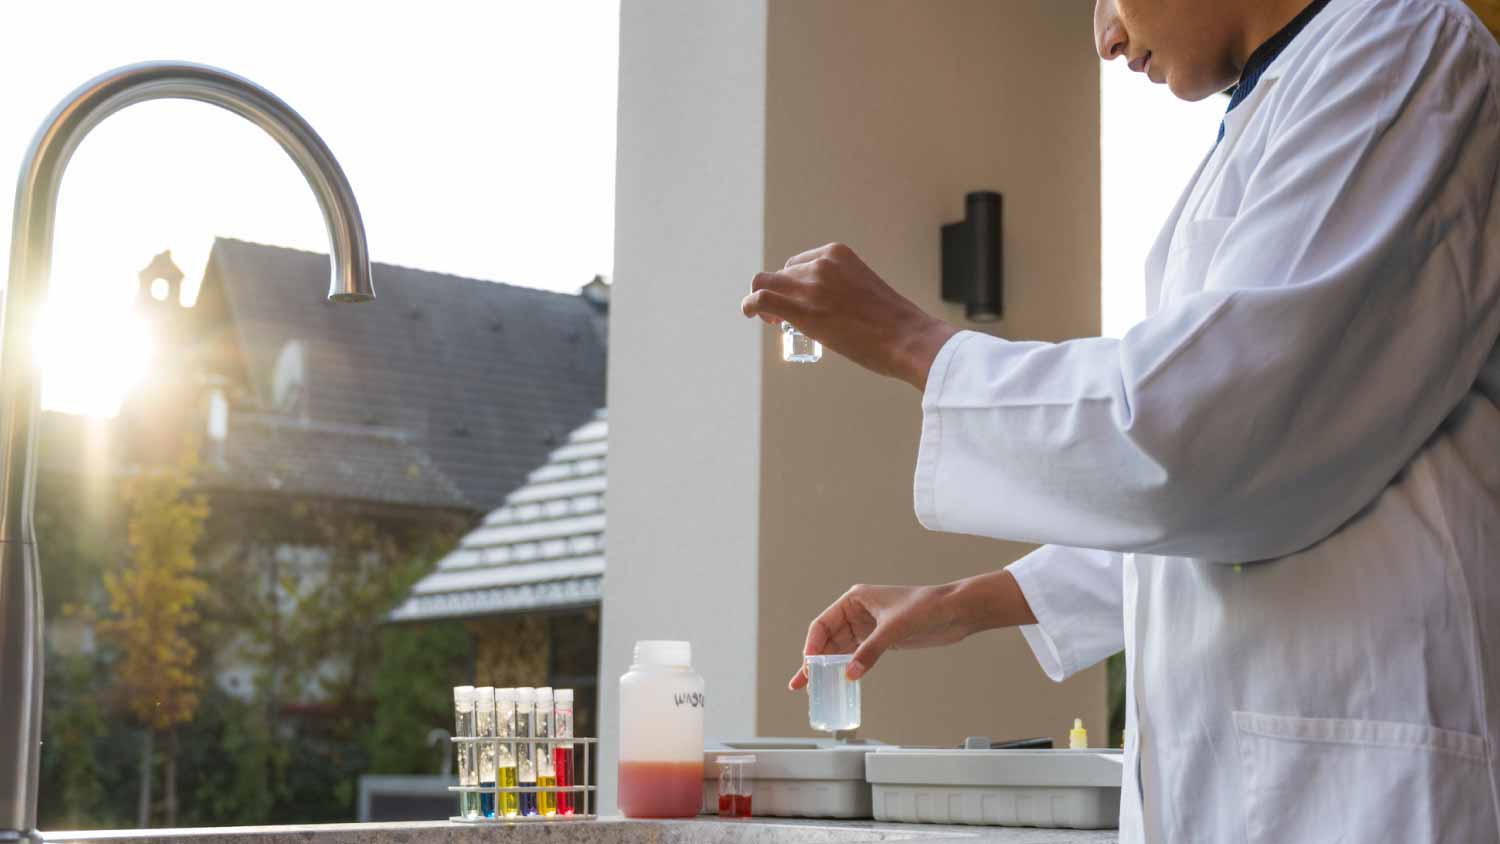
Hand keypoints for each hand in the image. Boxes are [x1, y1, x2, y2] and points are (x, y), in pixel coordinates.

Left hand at [741, 242, 958, 390]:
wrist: (906, 337)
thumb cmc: (893, 323)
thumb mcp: (865, 289)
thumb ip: (843, 290)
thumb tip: (830, 310)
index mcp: (837, 253)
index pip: (798, 263)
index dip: (791, 283)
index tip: (796, 302)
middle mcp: (820, 263)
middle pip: (781, 274)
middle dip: (778, 293)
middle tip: (781, 317)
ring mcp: (809, 285)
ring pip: (765, 284)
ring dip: (761, 302)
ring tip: (770, 321)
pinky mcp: (801, 310)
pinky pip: (760, 300)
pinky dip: (749, 305)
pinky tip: (748, 314)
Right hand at [787, 570, 1035, 689]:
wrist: (956, 612)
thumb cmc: (928, 607)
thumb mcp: (895, 628)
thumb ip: (871, 651)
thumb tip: (851, 674)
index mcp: (855, 600)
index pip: (823, 624)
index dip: (812, 646)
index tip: (808, 666)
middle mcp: (858, 613)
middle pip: (828, 640)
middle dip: (815, 662)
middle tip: (803, 684)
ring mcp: (869, 628)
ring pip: (840, 651)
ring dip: (828, 669)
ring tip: (814, 689)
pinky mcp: (881, 641)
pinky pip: (857, 657)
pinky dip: (847, 670)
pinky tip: (840, 683)